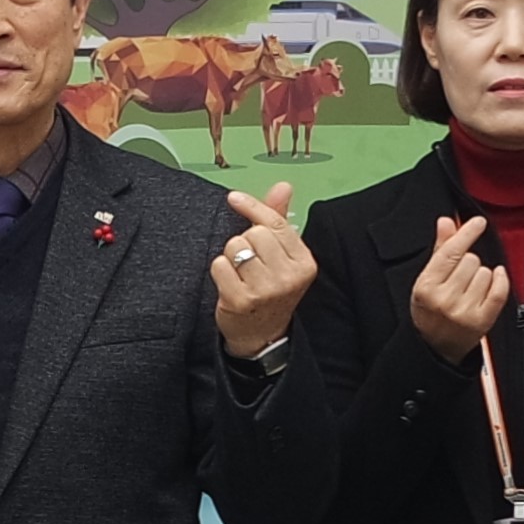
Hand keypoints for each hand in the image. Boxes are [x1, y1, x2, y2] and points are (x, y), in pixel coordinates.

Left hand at [210, 181, 317, 358]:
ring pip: (235, 247)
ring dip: (231, 256)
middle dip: (245, 242)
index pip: (276, 223)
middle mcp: (289, 276)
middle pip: (253, 233)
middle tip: (249, 263)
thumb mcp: (283, 258)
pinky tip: (229, 284)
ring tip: (240, 274)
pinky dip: (219, 270)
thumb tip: (283, 187)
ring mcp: (266, 290)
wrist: (261, 336)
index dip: (253, 207)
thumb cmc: (270, 291)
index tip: (235, 198)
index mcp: (304, 263)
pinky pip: (219, 264)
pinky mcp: (241, 300)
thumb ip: (280, 221)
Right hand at [410, 213, 509, 361]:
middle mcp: (444, 299)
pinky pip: (500, 289)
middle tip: (459, 278)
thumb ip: (439, 249)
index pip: (450, 252)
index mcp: (426, 286)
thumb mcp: (427, 279)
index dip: (466, 234)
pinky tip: (494, 279)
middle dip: (468, 264)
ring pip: (485, 272)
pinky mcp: (482, 320)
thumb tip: (447, 222)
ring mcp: (464, 311)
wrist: (434, 347)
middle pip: (470, 260)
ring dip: (481, 276)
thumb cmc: (430, 310)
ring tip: (469, 289)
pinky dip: (500, 281)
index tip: (478, 222)